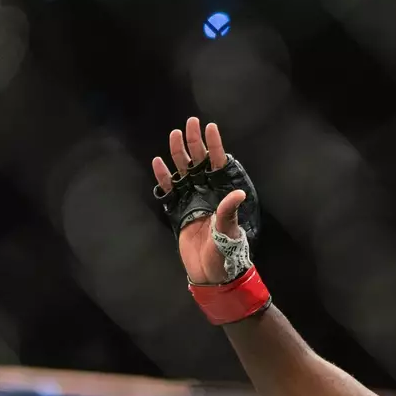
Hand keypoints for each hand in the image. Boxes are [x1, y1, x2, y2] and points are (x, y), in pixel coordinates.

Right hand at [150, 117, 246, 283]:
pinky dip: (163, 177)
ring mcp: (192, 201)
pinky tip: (159, 162)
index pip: (219, 165)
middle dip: (195, 142)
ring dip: (179, 153)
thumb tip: (236, 193)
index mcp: (222, 195)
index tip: (211, 127)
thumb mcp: (229, 232)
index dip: (215, 146)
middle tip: (191, 122)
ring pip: (183, 171)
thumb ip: (229, 212)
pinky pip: (169, 190)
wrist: (212, 273)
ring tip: (175, 134)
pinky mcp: (178, 211)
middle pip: (199, 162)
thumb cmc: (226, 252)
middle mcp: (207, 193)